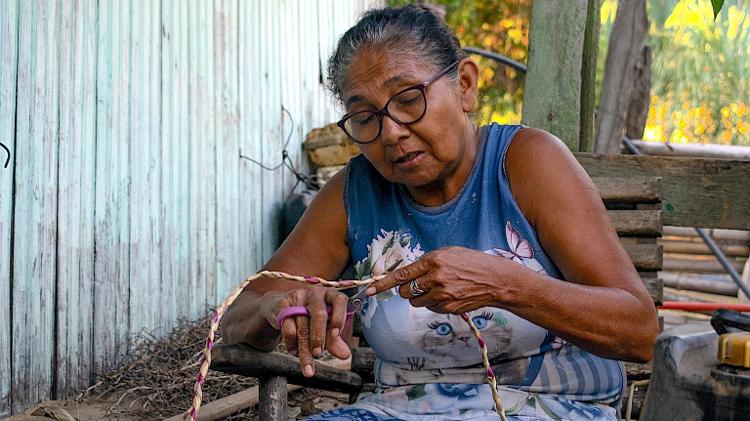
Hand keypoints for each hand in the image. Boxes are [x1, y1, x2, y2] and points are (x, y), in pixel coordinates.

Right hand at [261, 287, 350, 376]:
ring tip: (308, 364)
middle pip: (319, 314)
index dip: (339, 317)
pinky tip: (294, 351)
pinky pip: (288, 327)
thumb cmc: (309, 316)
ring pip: (302, 326)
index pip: (340, 300)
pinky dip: (292, 343)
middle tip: (318, 354)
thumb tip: (345, 355)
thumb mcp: (325, 326)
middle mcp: (315, 293)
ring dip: (305, 349)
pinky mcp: (283, 305)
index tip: (336, 335)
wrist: (281, 307)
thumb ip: (334, 340)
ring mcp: (298, 297)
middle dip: (319, 337)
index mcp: (331, 295)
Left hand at [365, 246, 516, 312]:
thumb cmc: (472, 262)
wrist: (495, 280)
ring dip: (420, 297)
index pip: (401, 274)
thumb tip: (407, 274)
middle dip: (405, 290)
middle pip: (405, 292)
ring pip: (416, 302)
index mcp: (433, 260)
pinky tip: (448, 295)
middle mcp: (435, 278)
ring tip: (438, 288)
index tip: (370, 290)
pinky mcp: (448, 307)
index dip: (383, 284)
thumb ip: (427, 262)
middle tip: (417, 285)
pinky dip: (434, 303)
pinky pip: (430, 308)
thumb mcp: (448, 253)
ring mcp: (442, 294)